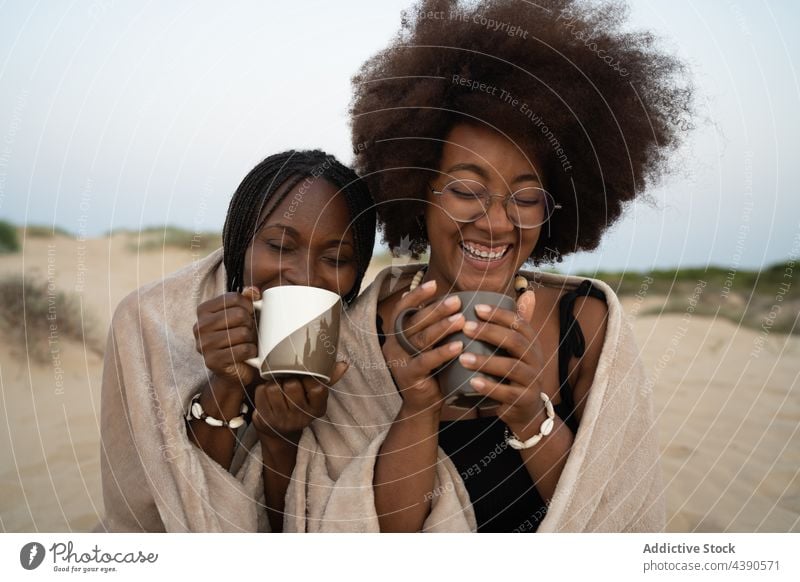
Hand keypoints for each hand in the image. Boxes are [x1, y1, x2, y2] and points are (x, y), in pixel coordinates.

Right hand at [193, 286, 260, 388]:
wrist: (235, 369)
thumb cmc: (239, 338)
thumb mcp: (242, 314)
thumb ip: (246, 299)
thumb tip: (253, 291)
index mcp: (203, 311)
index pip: (234, 298)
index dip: (249, 306)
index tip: (250, 315)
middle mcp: (199, 326)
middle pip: (239, 315)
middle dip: (251, 324)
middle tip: (249, 332)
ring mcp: (204, 345)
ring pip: (243, 333)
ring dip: (252, 339)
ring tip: (247, 343)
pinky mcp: (212, 361)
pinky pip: (244, 350)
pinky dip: (252, 352)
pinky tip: (247, 355)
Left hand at [251, 361, 347, 442]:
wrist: (279, 430)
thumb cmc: (299, 404)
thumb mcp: (315, 395)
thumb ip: (327, 378)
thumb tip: (343, 364)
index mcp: (318, 409)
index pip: (317, 387)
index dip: (308, 378)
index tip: (305, 377)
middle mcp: (302, 417)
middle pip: (292, 385)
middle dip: (288, 378)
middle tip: (288, 380)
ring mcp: (283, 420)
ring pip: (274, 387)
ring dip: (273, 383)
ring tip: (278, 387)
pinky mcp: (266, 419)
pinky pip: (261, 393)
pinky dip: (262, 389)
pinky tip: (268, 395)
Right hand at [382, 280, 465, 413]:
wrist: (422, 405)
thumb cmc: (431, 370)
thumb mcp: (428, 345)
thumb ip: (434, 326)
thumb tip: (456, 300)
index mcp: (396, 333)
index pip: (403, 309)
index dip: (417, 295)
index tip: (434, 284)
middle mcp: (393, 344)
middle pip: (414, 321)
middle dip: (437, 310)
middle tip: (457, 301)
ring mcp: (399, 360)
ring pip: (420, 339)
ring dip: (442, 327)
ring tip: (461, 320)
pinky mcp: (409, 376)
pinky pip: (426, 361)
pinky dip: (443, 352)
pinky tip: (459, 346)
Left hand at [458, 291, 551, 434]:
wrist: (526, 409)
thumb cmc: (514, 372)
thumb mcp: (519, 348)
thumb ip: (518, 323)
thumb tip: (528, 293)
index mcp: (531, 342)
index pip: (518, 323)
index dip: (498, 314)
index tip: (474, 308)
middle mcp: (535, 358)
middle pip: (514, 341)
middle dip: (489, 332)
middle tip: (464, 327)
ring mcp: (532, 380)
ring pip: (511, 367)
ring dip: (486, 361)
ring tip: (463, 357)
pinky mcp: (524, 400)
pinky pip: (507, 393)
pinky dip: (490, 387)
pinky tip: (472, 382)